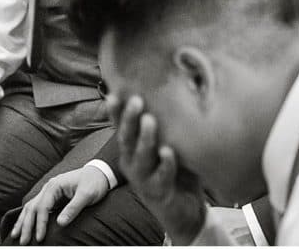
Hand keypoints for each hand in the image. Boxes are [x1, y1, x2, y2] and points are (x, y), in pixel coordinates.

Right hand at [9, 165, 110, 244]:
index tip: (40, 237)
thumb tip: (60, 223)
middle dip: (26, 225)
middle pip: (32, 207)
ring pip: (30, 207)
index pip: (43, 207)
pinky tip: (23, 224)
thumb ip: (73, 208)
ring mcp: (48, 191)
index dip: (40, 224)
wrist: (100, 173)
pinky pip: (36, 206)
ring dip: (23, 221)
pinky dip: (28, 216)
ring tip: (15, 235)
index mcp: (55, 186)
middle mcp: (48, 187)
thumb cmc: (94, 182)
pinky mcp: (51, 196)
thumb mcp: (87, 195)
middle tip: (23, 241)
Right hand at [110, 93, 206, 244]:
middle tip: (135, 100)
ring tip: (150, 121)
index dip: (116, 112)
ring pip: (142, 158)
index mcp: (132, 149)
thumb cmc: (174, 168)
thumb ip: (165, 123)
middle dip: (129, 120)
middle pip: (127, 139)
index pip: (120, 127)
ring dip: (146, 139)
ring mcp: (144, 179)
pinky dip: (166, 164)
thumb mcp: (166, 142)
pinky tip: (168, 153)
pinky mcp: (160, 192)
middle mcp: (133, 163)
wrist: (183, 209)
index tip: (114, 93)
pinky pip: (162, 177)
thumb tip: (172, 88)